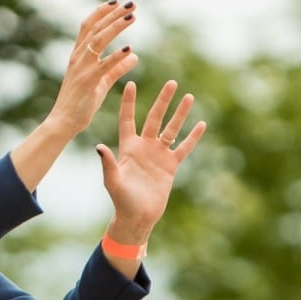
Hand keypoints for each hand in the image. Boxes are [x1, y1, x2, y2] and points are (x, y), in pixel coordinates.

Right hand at [45, 0, 140, 137]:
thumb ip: (117, 67)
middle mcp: (78, 57)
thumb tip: (134, 55)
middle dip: (113, 14)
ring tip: (132, 17)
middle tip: (131, 4)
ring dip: (116, 26)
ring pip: (99, 40)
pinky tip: (130, 49)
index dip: (102, 12)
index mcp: (79, 55)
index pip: (89, 26)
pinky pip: (103, 65)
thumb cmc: (81, 102)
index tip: (117, 3)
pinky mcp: (87, 81)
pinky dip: (116, 56)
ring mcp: (81, 68)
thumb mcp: (102, 81)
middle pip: (96, 28)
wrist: (64, 121)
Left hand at [96, 80, 206, 242]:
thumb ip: (108, 163)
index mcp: (127, 147)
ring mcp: (158, 155)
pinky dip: (192, 137)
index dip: (129, 102)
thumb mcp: (112, 180)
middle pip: (155, 118)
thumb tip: (99, 146)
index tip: (131, 83)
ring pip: (171, 129)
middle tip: (171, 82)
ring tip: (189, 96)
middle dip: (163, 100)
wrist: (137, 216)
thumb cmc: (121, 200)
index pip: (128, 119)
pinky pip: (184, 148)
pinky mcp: (171, 166)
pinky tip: (201, 124)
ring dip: (180, 114)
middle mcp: (144, 147)